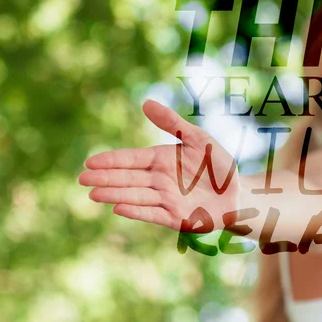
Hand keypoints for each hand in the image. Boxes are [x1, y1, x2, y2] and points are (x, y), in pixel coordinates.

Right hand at [78, 100, 239, 231]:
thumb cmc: (219, 164)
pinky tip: (118, 208)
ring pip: (136, 195)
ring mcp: (166, 199)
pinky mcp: (175, 218)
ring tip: (93, 194)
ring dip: (115, 195)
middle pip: (128, 178)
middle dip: (105, 179)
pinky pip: (152, 213)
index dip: (111, 160)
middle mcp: (160, 180)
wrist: (239, 192)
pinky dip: (136, 210)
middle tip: (82, 179)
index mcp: (162, 160)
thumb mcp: (198, 138)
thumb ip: (172, 123)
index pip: (131, 159)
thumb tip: (145, 102)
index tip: (89, 162)